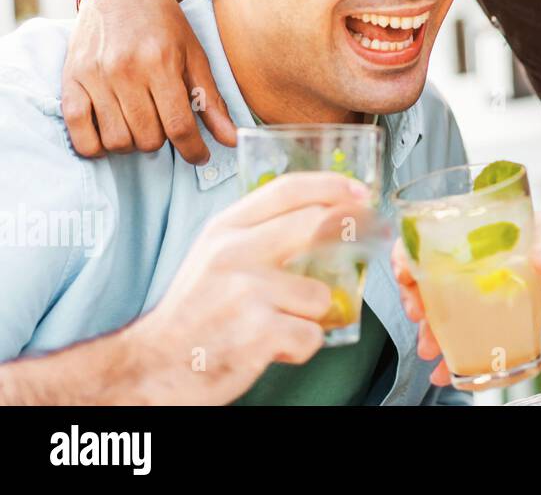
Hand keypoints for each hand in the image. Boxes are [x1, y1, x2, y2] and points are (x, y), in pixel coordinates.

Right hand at [62, 0, 237, 164]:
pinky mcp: (71, 81)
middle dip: (163, 141)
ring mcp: (94, 77)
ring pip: (117, 140)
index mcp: (160, 64)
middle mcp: (124, 72)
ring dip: (133, 143)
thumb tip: (232, 140)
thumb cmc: (165, 26)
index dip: (193, 150)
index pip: (179, 125)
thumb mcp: (195, 56)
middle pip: (148, 138)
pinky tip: (111, 137)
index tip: (201, 156)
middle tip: (166, 125)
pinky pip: (78, 132)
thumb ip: (211, 101)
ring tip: (141, 126)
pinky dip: (95, 146)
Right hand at [125, 172, 373, 403]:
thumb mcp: (213, 257)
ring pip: (320, 294)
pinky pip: (311, 335)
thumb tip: (319, 219)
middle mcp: (233, 253)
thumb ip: (258, 235)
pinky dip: (301, 348)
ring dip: (313, 316)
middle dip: (355, 229)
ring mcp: (246, 292)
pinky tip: (274, 349)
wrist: (152, 369)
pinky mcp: (258, 332)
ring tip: (282, 325)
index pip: (287, 190)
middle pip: (315, 225)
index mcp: (224, 230)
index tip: (359, 191)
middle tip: (374, 237)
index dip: (331, 186)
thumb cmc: (193, 315)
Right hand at [392, 208, 540, 385]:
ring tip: (430, 350)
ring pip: (440, 314)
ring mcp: (478, 294)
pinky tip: (445, 373)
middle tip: (418, 315)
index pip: (428, 237)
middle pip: (425, 279)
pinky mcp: (492, 320)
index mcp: (477, 234)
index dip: (408, 253)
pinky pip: (464, 338)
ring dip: (429, 333)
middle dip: (414, 299)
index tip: (406, 272)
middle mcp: (470, 264)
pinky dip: (452, 357)